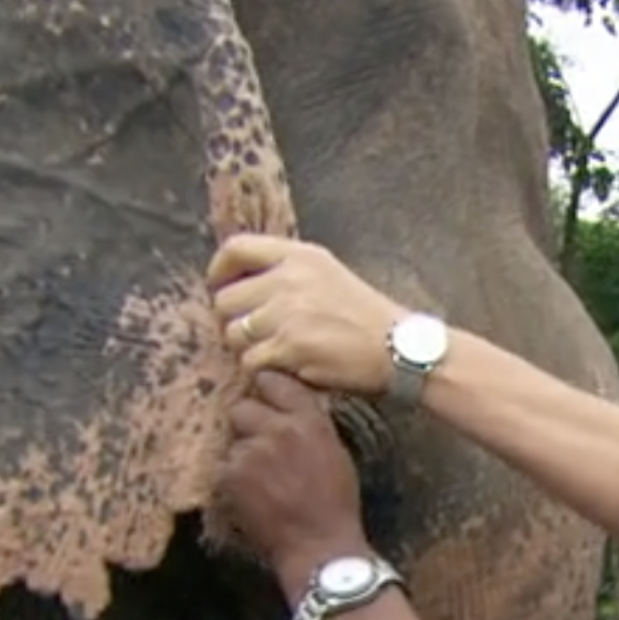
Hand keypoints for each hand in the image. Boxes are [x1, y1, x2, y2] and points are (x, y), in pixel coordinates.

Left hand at [208, 234, 406, 395]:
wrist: (399, 348)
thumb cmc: (366, 316)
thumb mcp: (328, 274)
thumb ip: (287, 272)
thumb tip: (241, 283)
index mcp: (299, 256)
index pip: (235, 249)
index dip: (219, 272)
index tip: (221, 289)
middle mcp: (288, 279)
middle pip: (225, 299)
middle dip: (233, 320)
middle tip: (255, 333)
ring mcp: (287, 314)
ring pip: (233, 334)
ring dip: (247, 348)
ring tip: (275, 352)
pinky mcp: (289, 347)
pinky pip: (249, 361)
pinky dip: (262, 370)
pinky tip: (286, 368)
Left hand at [218, 371, 368, 585]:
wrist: (318, 546)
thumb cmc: (335, 505)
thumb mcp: (335, 453)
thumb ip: (310, 425)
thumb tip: (288, 411)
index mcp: (309, 420)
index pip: (275, 382)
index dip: (264, 388)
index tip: (261, 395)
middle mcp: (278, 428)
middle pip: (242, 407)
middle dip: (245, 423)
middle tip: (255, 444)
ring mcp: (250, 451)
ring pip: (231, 440)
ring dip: (238, 454)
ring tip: (256, 480)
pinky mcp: (230, 475)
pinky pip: (222, 467)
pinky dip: (230, 479)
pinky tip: (249, 495)